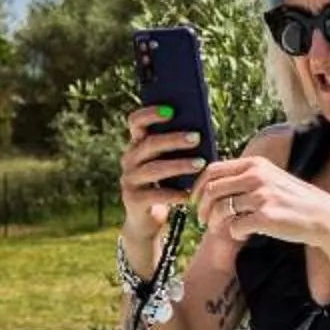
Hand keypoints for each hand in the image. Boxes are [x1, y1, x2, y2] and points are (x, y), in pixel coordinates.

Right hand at [118, 104, 207, 243]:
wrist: (147, 220)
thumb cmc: (165, 185)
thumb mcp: (168, 163)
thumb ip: (176, 149)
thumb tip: (201, 132)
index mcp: (137, 145)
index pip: (135, 122)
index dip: (150, 113)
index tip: (171, 110)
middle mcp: (129, 159)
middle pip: (149, 144)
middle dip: (174, 139)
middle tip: (196, 137)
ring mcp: (129, 180)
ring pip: (154, 169)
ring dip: (179, 165)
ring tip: (200, 164)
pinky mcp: (133, 200)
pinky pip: (156, 195)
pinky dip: (175, 194)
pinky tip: (190, 194)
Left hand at [194, 154, 329, 250]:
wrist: (324, 218)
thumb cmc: (296, 201)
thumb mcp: (272, 178)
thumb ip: (248, 177)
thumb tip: (216, 184)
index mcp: (256, 164)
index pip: (213, 170)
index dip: (198, 187)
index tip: (196, 201)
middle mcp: (257, 176)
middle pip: (212, 190)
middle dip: (202, 208)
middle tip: (203, 221)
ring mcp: (261, 196)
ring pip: (220, 210)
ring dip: (215, 224)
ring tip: (220, 230)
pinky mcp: (266, 217)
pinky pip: (235, 227)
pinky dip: (235, 234)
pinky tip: (243, 236)